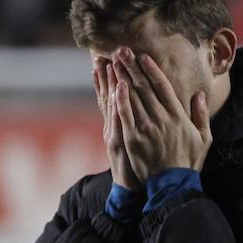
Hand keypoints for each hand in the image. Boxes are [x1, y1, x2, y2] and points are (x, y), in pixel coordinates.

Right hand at [93, 58, 140, 189]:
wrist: (133, 190)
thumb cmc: (139, 167)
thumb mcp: (133, 143)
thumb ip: (134, 124)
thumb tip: (133, 108)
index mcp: (120, 124)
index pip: (114, 95)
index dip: (109, 77)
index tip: (106, 58)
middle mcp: (114, 126)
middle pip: (109, 95)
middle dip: (107, 73)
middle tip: (104, 53)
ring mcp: (115, 134)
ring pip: (110, 104)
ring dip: (108, 83)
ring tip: (104, 63)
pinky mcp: (119, 144)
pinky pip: (118, 121)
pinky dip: (117, 106)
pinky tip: (117, 90)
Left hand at [111, 48, 211, 181]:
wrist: (172, 185)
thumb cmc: (188, 162)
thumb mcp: (204, 138)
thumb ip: (201, 115)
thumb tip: (199, 95)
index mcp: (178, 116)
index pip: (163, 87)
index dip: (152, 70)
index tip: (143, 56)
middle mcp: (162, 118)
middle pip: (144, 87)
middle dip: (132, 67)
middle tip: (122, 51)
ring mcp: (146, 128)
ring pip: (133, 97)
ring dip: (123, 77)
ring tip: (114, 62)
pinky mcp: (133, 139)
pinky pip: (125, 115)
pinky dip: (120, 99)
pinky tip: (115, 86)